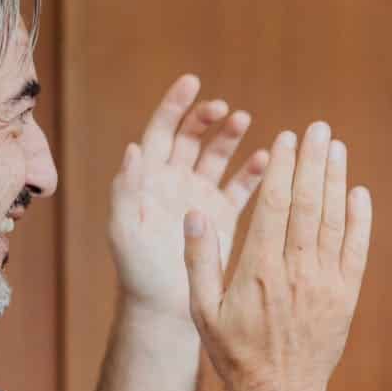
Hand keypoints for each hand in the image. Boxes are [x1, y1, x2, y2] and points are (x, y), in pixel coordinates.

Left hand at [108, 75, 268, 319]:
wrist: (165, 307)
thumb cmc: (138, 271)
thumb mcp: (125, 231)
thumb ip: (126, 190)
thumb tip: (133, 148)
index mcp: (149, 179)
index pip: (161, 130)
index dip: (175, 105)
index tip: (193, 84)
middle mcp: (175, 180)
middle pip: (193, 136)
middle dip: (209, 117)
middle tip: (226, 110)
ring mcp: (201, 195)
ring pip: (219, 154)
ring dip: (232, 136)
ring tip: (245, 122)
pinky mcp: (224, 214)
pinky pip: (241, 185)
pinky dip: (254, 170)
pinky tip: (266, 160)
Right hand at [182, 123, 370, 390]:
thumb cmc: (233, 352)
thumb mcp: (201, 309)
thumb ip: (199, 259)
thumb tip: (196, 212)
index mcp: (257, 270)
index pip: (272, 206)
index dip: (281, 168)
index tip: (285, 139)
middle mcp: (294, 272)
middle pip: (306, 204)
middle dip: (311, 161)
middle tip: (317, 128)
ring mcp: (324, 284)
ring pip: (332, 221)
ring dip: (335, 180)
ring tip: (335, 147)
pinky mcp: (346, 297)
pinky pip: (356, 250)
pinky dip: (359, 220)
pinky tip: (358, 192)